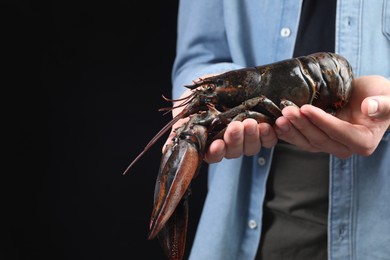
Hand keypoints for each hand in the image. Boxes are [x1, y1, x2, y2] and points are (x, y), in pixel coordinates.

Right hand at [164, 74, 277, 162]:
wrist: (218, 82)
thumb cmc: (200, 99)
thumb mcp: (187, 112)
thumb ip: (179, 132)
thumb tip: (165, 151)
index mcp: (212, 145)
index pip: (214, 155)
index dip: (216, 152)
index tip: (217, 146)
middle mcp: (230, 144)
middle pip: (235, 151)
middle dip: (236, 140)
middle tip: (236, 126)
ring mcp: (247, 137)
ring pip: (253, 145)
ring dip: (253, 135)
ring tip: (252, 122)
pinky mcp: (263, 128)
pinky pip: (271, 138)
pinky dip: (272, 133)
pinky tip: (271, 123)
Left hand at [274, 75, 389, 157]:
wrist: (370, 97)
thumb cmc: (381, 96)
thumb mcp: (388, 96)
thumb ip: (383, 104)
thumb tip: (370, 107)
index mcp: (363, 141)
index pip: (339, 132)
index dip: (322, 121)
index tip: (306, 108)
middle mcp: (346, 148)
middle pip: (320, 139)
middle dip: (302, 125)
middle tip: (287, 110)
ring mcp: (330, 146)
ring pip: (308, 142)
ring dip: (292, 131)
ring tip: (280, 117)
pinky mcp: (319, 140)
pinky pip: (301, 140)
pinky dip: (289, 134)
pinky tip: (276, 125)